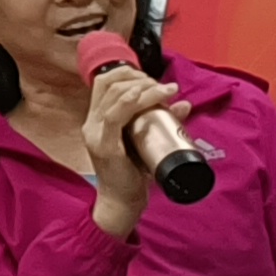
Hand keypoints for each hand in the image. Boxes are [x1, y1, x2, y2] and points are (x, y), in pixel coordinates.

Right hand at [78, 62, 190, 237]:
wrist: (122, 203)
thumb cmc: (133, 174)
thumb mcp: (146, 141)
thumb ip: (160, 121)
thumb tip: (184, 104)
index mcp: (97, 119)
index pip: (105, 81)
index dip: (130, 72)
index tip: (153, 80)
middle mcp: (91, 122)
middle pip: (110, 82)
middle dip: (140, 77)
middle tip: (163, 87)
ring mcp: (95, 133)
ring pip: (115, 95)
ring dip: (145, 87)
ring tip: (166, 90)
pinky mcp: (104, 145)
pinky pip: (115, 115)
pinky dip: (133, 101)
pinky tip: (149, 95)